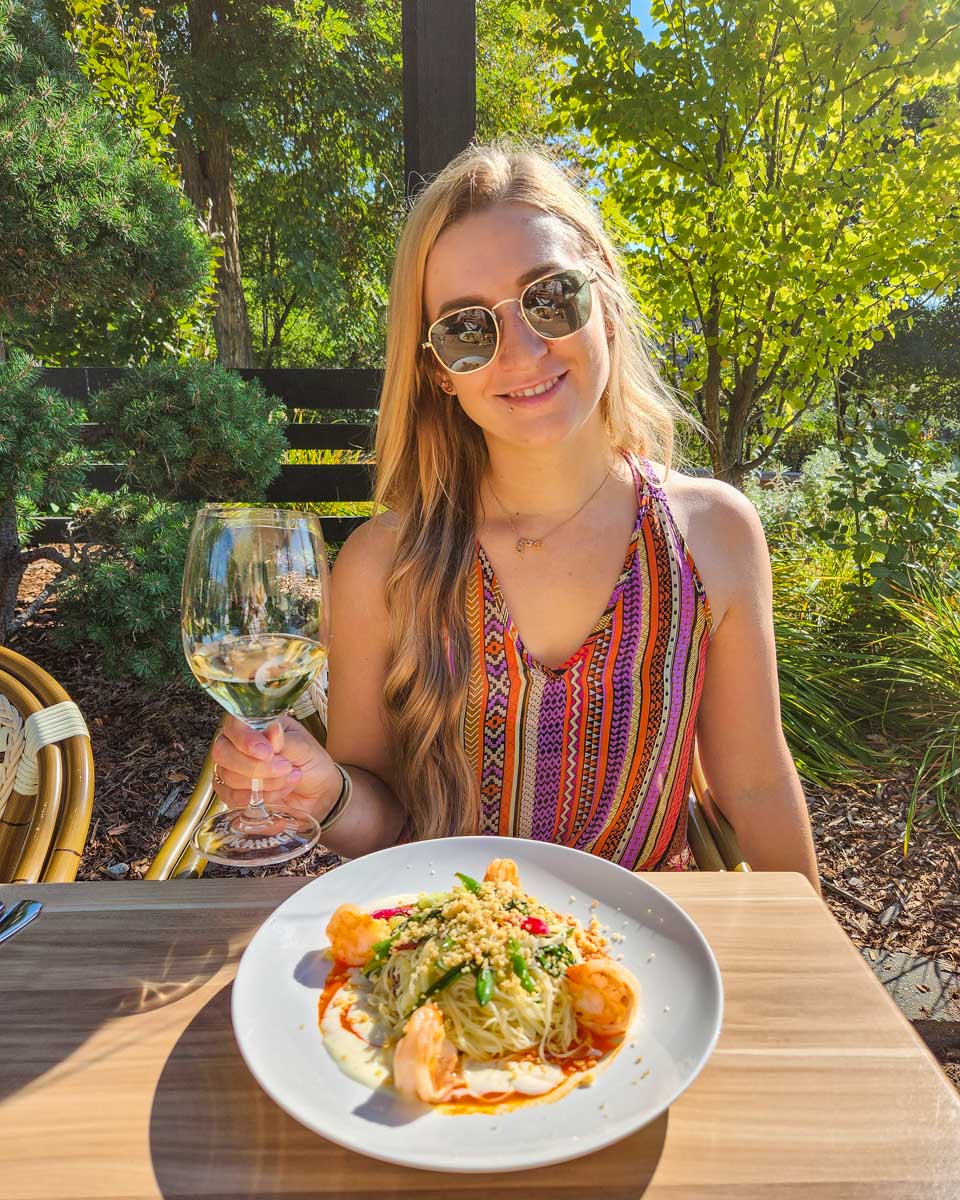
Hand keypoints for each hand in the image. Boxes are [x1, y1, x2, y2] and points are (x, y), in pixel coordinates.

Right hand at [212, 714, 341, 820]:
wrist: (318, 791)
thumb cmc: (310, 762)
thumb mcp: (304, 747)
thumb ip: (284, 740)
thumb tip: (272, 731)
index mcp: (254, 725)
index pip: (233, 725)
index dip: (245, 739)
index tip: (268, 753)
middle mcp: (237, 744)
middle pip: (223, 752)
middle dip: (255, 766)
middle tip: (285, 768)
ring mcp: (232, 768)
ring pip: (228, 776)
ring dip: (263, 782)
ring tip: (290, 777)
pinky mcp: (233, 792)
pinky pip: (232, 797)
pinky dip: (259, 797)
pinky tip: (280, 791)